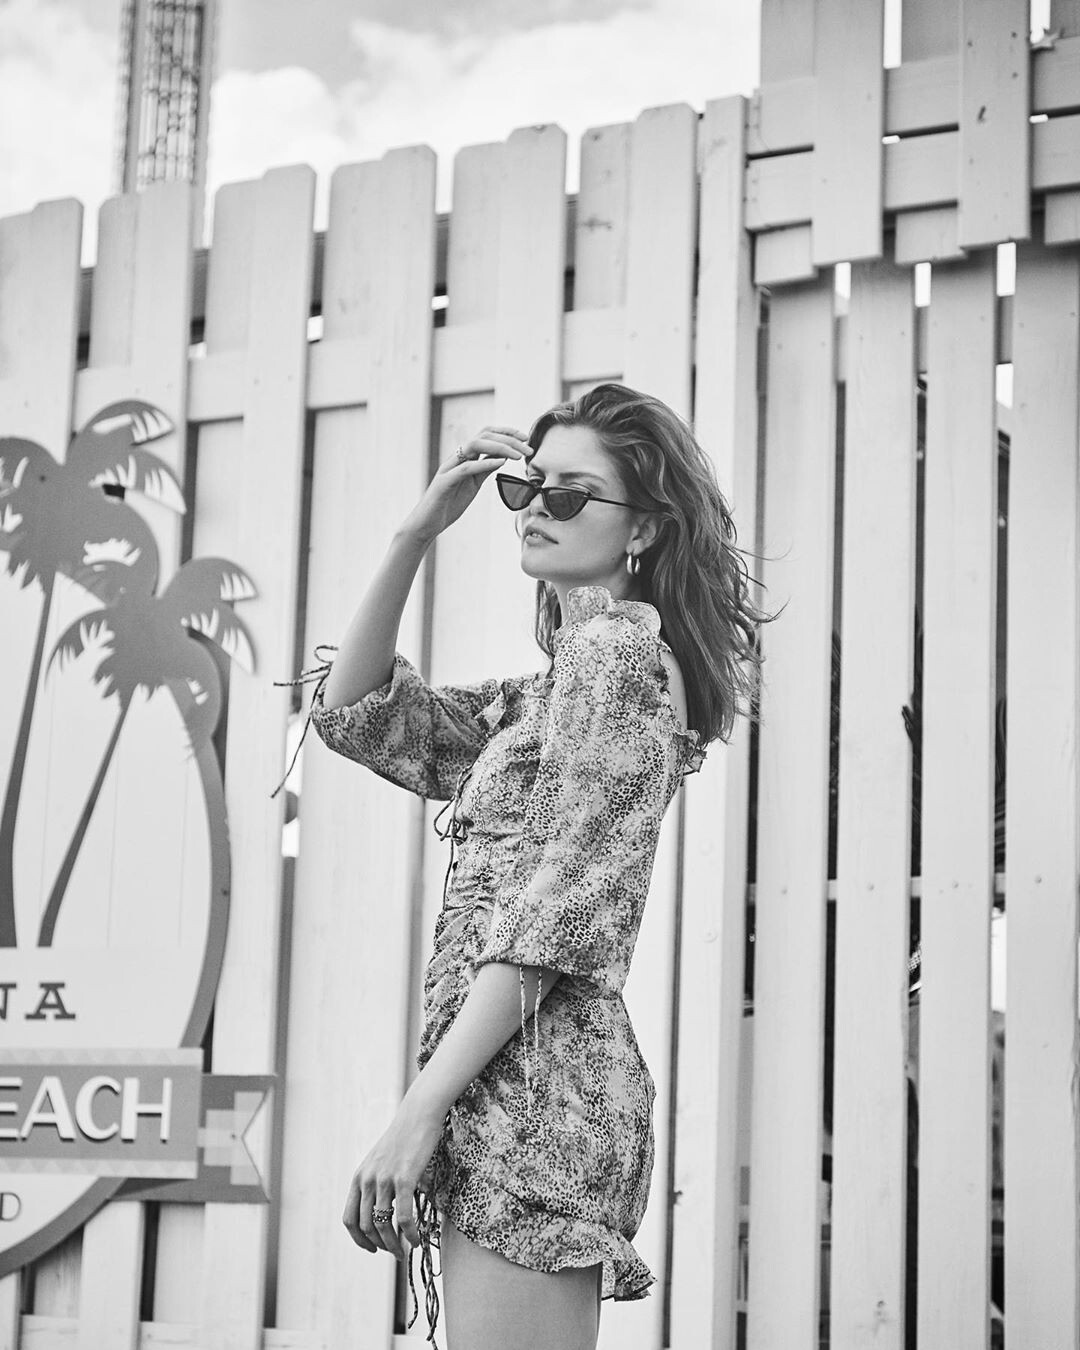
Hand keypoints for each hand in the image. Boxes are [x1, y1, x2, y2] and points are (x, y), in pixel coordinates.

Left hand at [342, 1097, 444, 1259]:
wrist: (419, 1114)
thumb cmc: (405, 1137)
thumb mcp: (382, 1160)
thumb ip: (379, 1182)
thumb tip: (388, 1209)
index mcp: (359, 1177)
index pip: (349, 1219)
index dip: (358, 1240)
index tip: (372, 1249)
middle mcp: (367, 1180)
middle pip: (364, 1226)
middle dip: (378, 1246)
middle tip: (394, 1253)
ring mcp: (384, 1180)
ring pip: (382, 1225)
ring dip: (393, 1245)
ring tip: (405, 1251)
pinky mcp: (404, 1179)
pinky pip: (403, 1216)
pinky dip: (409, 1234)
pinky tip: (417, 1239)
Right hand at [401, 426, 528, 542]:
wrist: (427, 523)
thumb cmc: (449, 504)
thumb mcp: (473, 483)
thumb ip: (484, 469)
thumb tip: (501, 457)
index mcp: (464, 457)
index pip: (486, 435)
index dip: (506, 433)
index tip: (525, 439)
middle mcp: (456, 457)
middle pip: (483, 435)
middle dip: (508, 438)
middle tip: (528, 448)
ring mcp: (449, 467)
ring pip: (475, 444)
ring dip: (500, 447)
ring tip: (518, 455)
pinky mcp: (444, 482)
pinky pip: (466, 468)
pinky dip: (484, 463)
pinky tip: (501, 463)